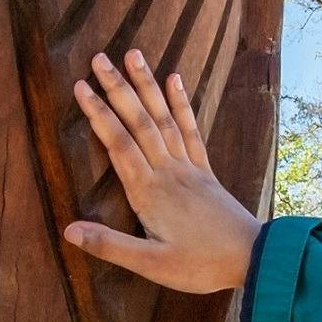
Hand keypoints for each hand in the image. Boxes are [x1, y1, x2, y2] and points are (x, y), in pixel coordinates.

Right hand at [64, 49, 261, 294]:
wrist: (253, 260)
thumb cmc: (201, 265)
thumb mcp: (152, 265)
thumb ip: (111, 245)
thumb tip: (68, 230)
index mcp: (149, 192)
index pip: (118, 144)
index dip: (98, 114)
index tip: (80, 86)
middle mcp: (168, 171)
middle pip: (139, 122)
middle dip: (118, 89)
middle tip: (99, 57)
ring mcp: (188, 167)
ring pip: (164, 119)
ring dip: (147, 86)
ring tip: (134, 55)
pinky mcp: (204, 171)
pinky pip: (191, 130)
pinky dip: (181, 104)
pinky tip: (175, 80)